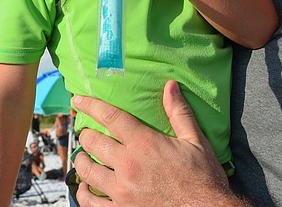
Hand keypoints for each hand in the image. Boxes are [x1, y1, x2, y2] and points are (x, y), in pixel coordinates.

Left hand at [72, 80, 240, 206]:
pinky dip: (83, 193)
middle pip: (93, 142)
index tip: (79, 100)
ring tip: (83, 156)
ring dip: (81, 160)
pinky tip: (86, 187)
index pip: (110, 117)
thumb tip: (170, 86)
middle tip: (86, 133)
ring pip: (86, 171)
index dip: (91, 105)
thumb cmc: (203, 177)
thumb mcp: (195, 140)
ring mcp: (121, 191)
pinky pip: (90, 203)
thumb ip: (179, 112)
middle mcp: (128, 165)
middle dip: (86, 134)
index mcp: (144, 143)